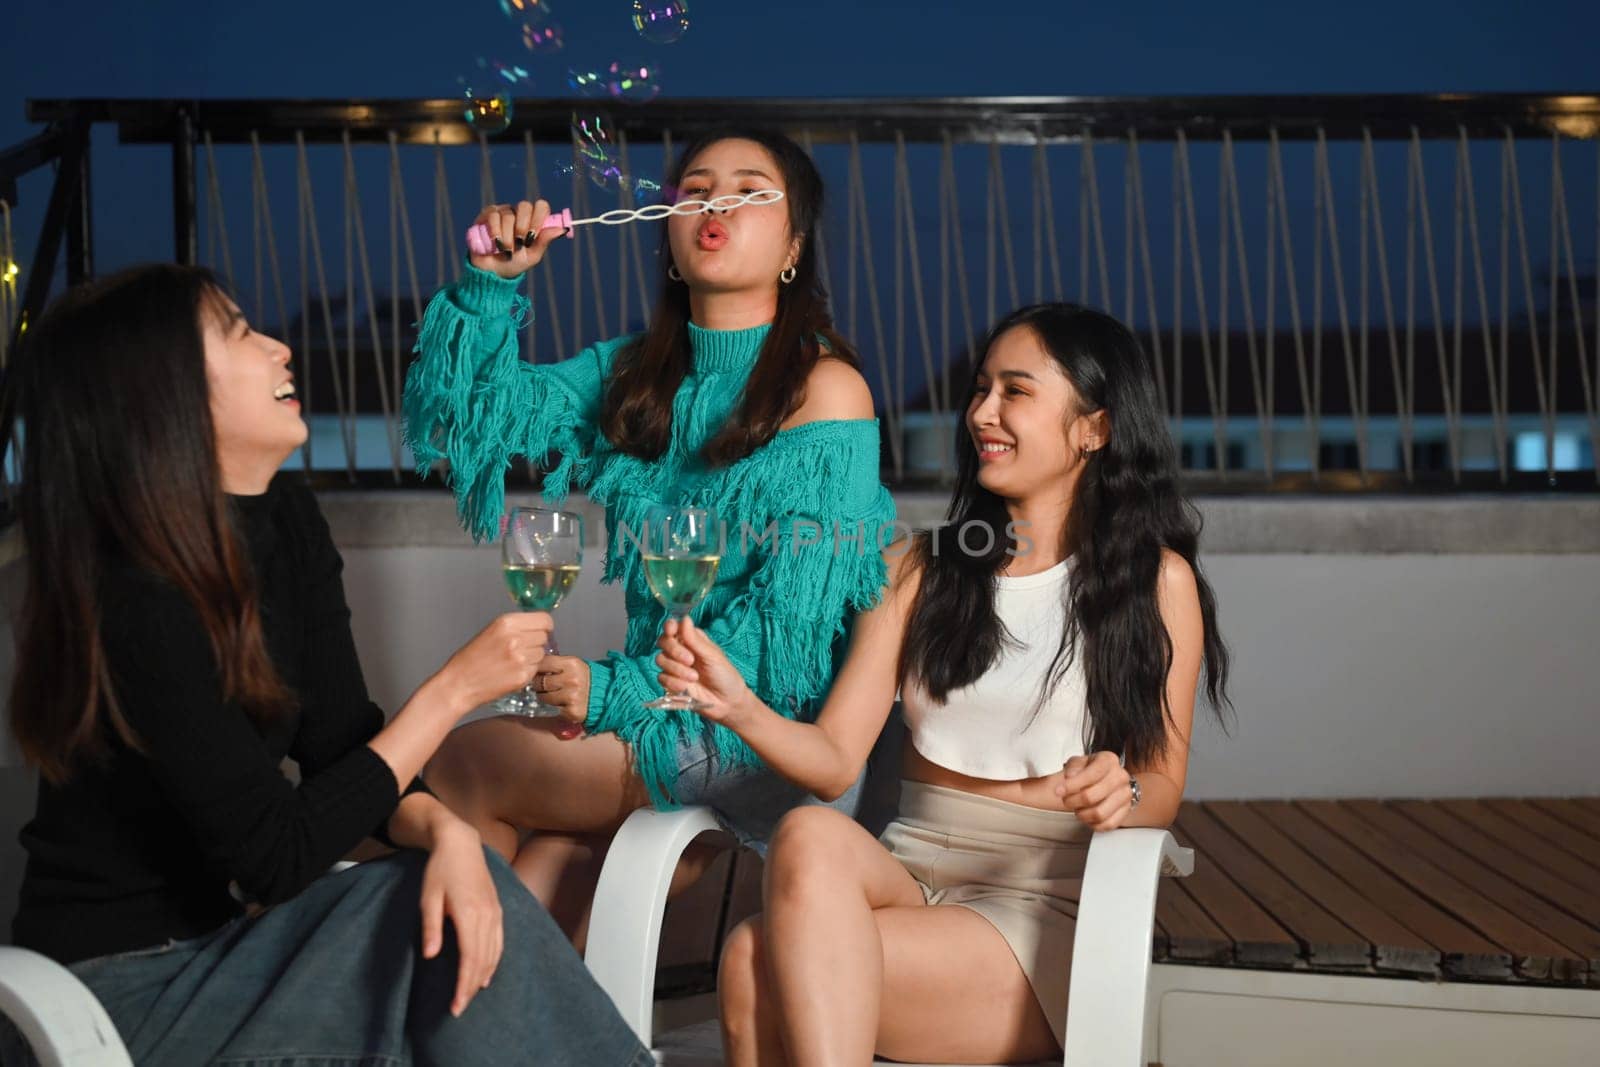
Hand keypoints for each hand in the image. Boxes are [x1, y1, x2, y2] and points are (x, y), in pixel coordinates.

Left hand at [418, 820, 501, 1017]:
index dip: (463, 985)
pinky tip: (487, 975)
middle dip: (471, 988)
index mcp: (469, 914)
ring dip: (482, 978)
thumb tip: (430, 956)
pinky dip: (494, 962)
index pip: (469, 959)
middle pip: (483, 961)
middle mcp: (487, 916)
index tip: (455, 1006)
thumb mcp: (428, 897)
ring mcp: (495, 913)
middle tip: (459, 1009)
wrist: (461, 844)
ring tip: (469, 996)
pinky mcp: (497, 910)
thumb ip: (431, 927)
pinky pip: (499, 942)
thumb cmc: (440, 870)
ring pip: (494, 954)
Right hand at [436, 612, 552, 713]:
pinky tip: (511, 672)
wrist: (459, 684)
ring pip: (542, 653)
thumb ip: (516, 627)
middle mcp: (515, 638)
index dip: (544, 626)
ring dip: (532, 657)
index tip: (540, 630)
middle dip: (536, 642)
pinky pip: (536, 669)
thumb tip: (539, 626)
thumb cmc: (470, 659)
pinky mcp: (522, 676)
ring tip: (512, 662)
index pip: (544, 619)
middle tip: (519, 649)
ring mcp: (520, 658)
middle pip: (544, 636)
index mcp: (506, 623)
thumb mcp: (491, 631)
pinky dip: (527, 671)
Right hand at [468, 200, 566, 277]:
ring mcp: (502, 212)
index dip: (538, 218)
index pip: (541, 206)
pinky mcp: (487, 215)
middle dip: (523, 227)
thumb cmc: (514, 263)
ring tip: (506, 251)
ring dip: (508, 237)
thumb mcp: (532, 255)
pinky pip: (494, 216)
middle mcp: (518, 213)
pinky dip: (496, 232)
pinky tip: (496, 244)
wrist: (493, 271)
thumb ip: (545, 240)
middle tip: (520, 243)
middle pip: (524, 206)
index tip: (533, 235)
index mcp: (532, 220)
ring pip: (508, 216)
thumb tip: (564, 229)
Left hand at [532, 654, 590, 732]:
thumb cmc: (586, 679)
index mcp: (572, 664)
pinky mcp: (572, 711)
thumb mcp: (573, 665)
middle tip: (544, 685)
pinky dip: (555, 707)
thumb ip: (555, 665)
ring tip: (554, 695)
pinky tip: (563, 704)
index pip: (543, 663)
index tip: (537, 672)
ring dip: (544, 697)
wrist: (607, 695)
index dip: (537, 668)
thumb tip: (533, 667)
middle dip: (538, 684)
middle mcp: (571, 679)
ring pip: (543, 697)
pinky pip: (552, 709)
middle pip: (539, 682)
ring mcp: (572, 696)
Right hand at [654, 617, 755, 725]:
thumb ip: (695, 640)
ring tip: (694, 678)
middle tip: (690, 661)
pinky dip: (673, 683)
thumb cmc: (724, 675)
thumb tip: (685, 618)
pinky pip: (661, 678)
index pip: (673, 627)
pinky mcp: (671, 682)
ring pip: (660, 660)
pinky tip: (686, 688)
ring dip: (677, 670)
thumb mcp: (712, 656)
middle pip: (663, 642)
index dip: (669, 627)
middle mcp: (680, 651)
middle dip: (674, 651)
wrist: (726, 702)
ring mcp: (675, 667)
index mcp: (691, 640)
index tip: (671, 631)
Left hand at [1054, 752, 1133, 830]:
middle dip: (1073, 801)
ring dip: (1082, 814)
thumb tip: (1070, 776)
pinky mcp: (1126, 811)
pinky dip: (1093, 824)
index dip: (1072, 785)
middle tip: (1066, 800)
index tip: (1059, 791)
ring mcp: (1125, 794)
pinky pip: (1107, 824)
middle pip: (1091, 797)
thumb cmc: (1090, 770)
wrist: (1105, 779)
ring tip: (1077, 808)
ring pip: (1099, 814)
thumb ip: (1073, 767)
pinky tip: (1087, 816)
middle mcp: (1120, 776)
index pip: (1092, 774)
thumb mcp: (1079, 762)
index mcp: (1108, 760)